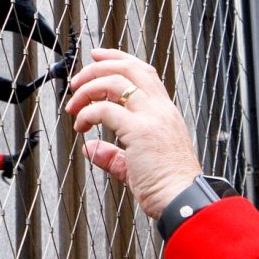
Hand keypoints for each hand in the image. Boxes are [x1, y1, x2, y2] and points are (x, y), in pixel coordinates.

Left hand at [62, 46, 201, 219]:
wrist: (185, 200)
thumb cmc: (168, 186)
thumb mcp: (137, 166)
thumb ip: (113, 156)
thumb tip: (91, 149)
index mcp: (164, 112)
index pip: (143, 72)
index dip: (119, 59)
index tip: (98, 57)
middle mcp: (160, 109)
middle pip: (128, 68)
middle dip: (97, 68)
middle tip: (78, 80)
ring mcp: (152, 117)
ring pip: (115, 82)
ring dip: (88, 88)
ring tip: (74, 104)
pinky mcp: (140, 131)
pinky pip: (105, 110)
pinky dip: (87, 113)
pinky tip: (81, 125)